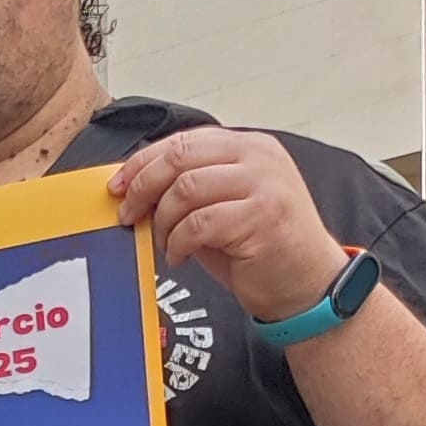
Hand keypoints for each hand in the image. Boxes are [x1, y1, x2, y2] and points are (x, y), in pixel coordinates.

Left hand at [110, 127, 353, 330]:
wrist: (307, 284)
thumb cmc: (261, 247)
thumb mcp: (224, 206)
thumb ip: (190, 189)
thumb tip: (135, 187)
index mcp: (249, 147)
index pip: (184, 141)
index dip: (143, 162)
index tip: (118, 185)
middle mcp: (259, 158)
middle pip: (180, 157)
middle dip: (144, 187)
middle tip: (128, 215)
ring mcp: (264, 185)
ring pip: (186, 189)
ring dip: (163, 221)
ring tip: (165, 242)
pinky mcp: (262, 216)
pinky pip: (199, 223)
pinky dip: (179, 243)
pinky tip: (181, 256)